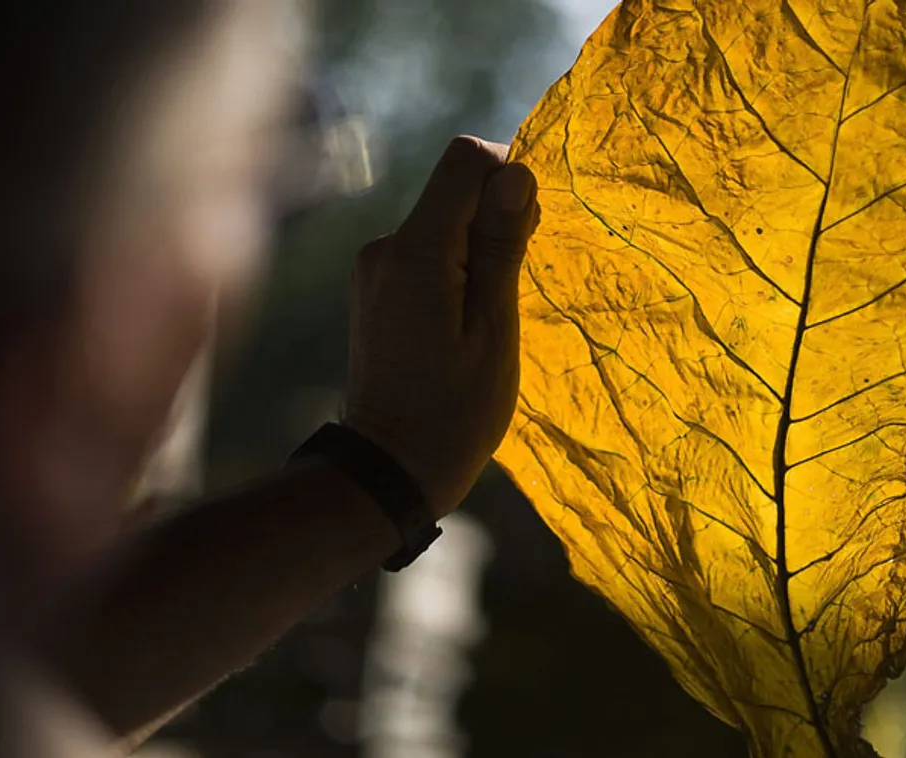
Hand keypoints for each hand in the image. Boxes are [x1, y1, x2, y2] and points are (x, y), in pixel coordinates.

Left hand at [342, 136, 537, 516]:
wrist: (390, 469)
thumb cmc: (453, 413)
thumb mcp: (494, 331)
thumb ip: (501, 248)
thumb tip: (516, 172)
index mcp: (414, 253)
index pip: (465, 161)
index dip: (510, 176)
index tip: (531, 231)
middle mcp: (384, 247)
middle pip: (454, 188)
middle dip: (496, 218)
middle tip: (513, 286)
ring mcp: (374, 267)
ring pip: (443, 220)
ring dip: (478, 248)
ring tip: (491, 313)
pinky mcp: (376, 287)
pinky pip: (427, 250)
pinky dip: (456, 267)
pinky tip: (466, 320)